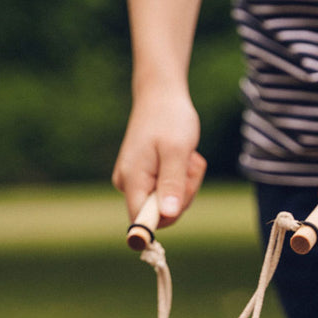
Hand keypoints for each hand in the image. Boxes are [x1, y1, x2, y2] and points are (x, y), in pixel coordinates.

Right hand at [112, 88, 206, 227]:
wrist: (161, 95)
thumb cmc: (170, 118)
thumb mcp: (177, 151)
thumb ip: (172, 184)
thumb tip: (167, 215)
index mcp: (132, 180)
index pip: (141, 221)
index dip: (162, 221)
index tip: (178, 203)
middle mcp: (128, 184)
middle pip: (161, 213)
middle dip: (183, 193)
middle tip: (189, 165)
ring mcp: (137, 181)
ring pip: (169, 202)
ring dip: (185, 182)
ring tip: (185, 156)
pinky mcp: (145, 177)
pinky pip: (169, 190)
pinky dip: (181, 176)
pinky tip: (181, 156)